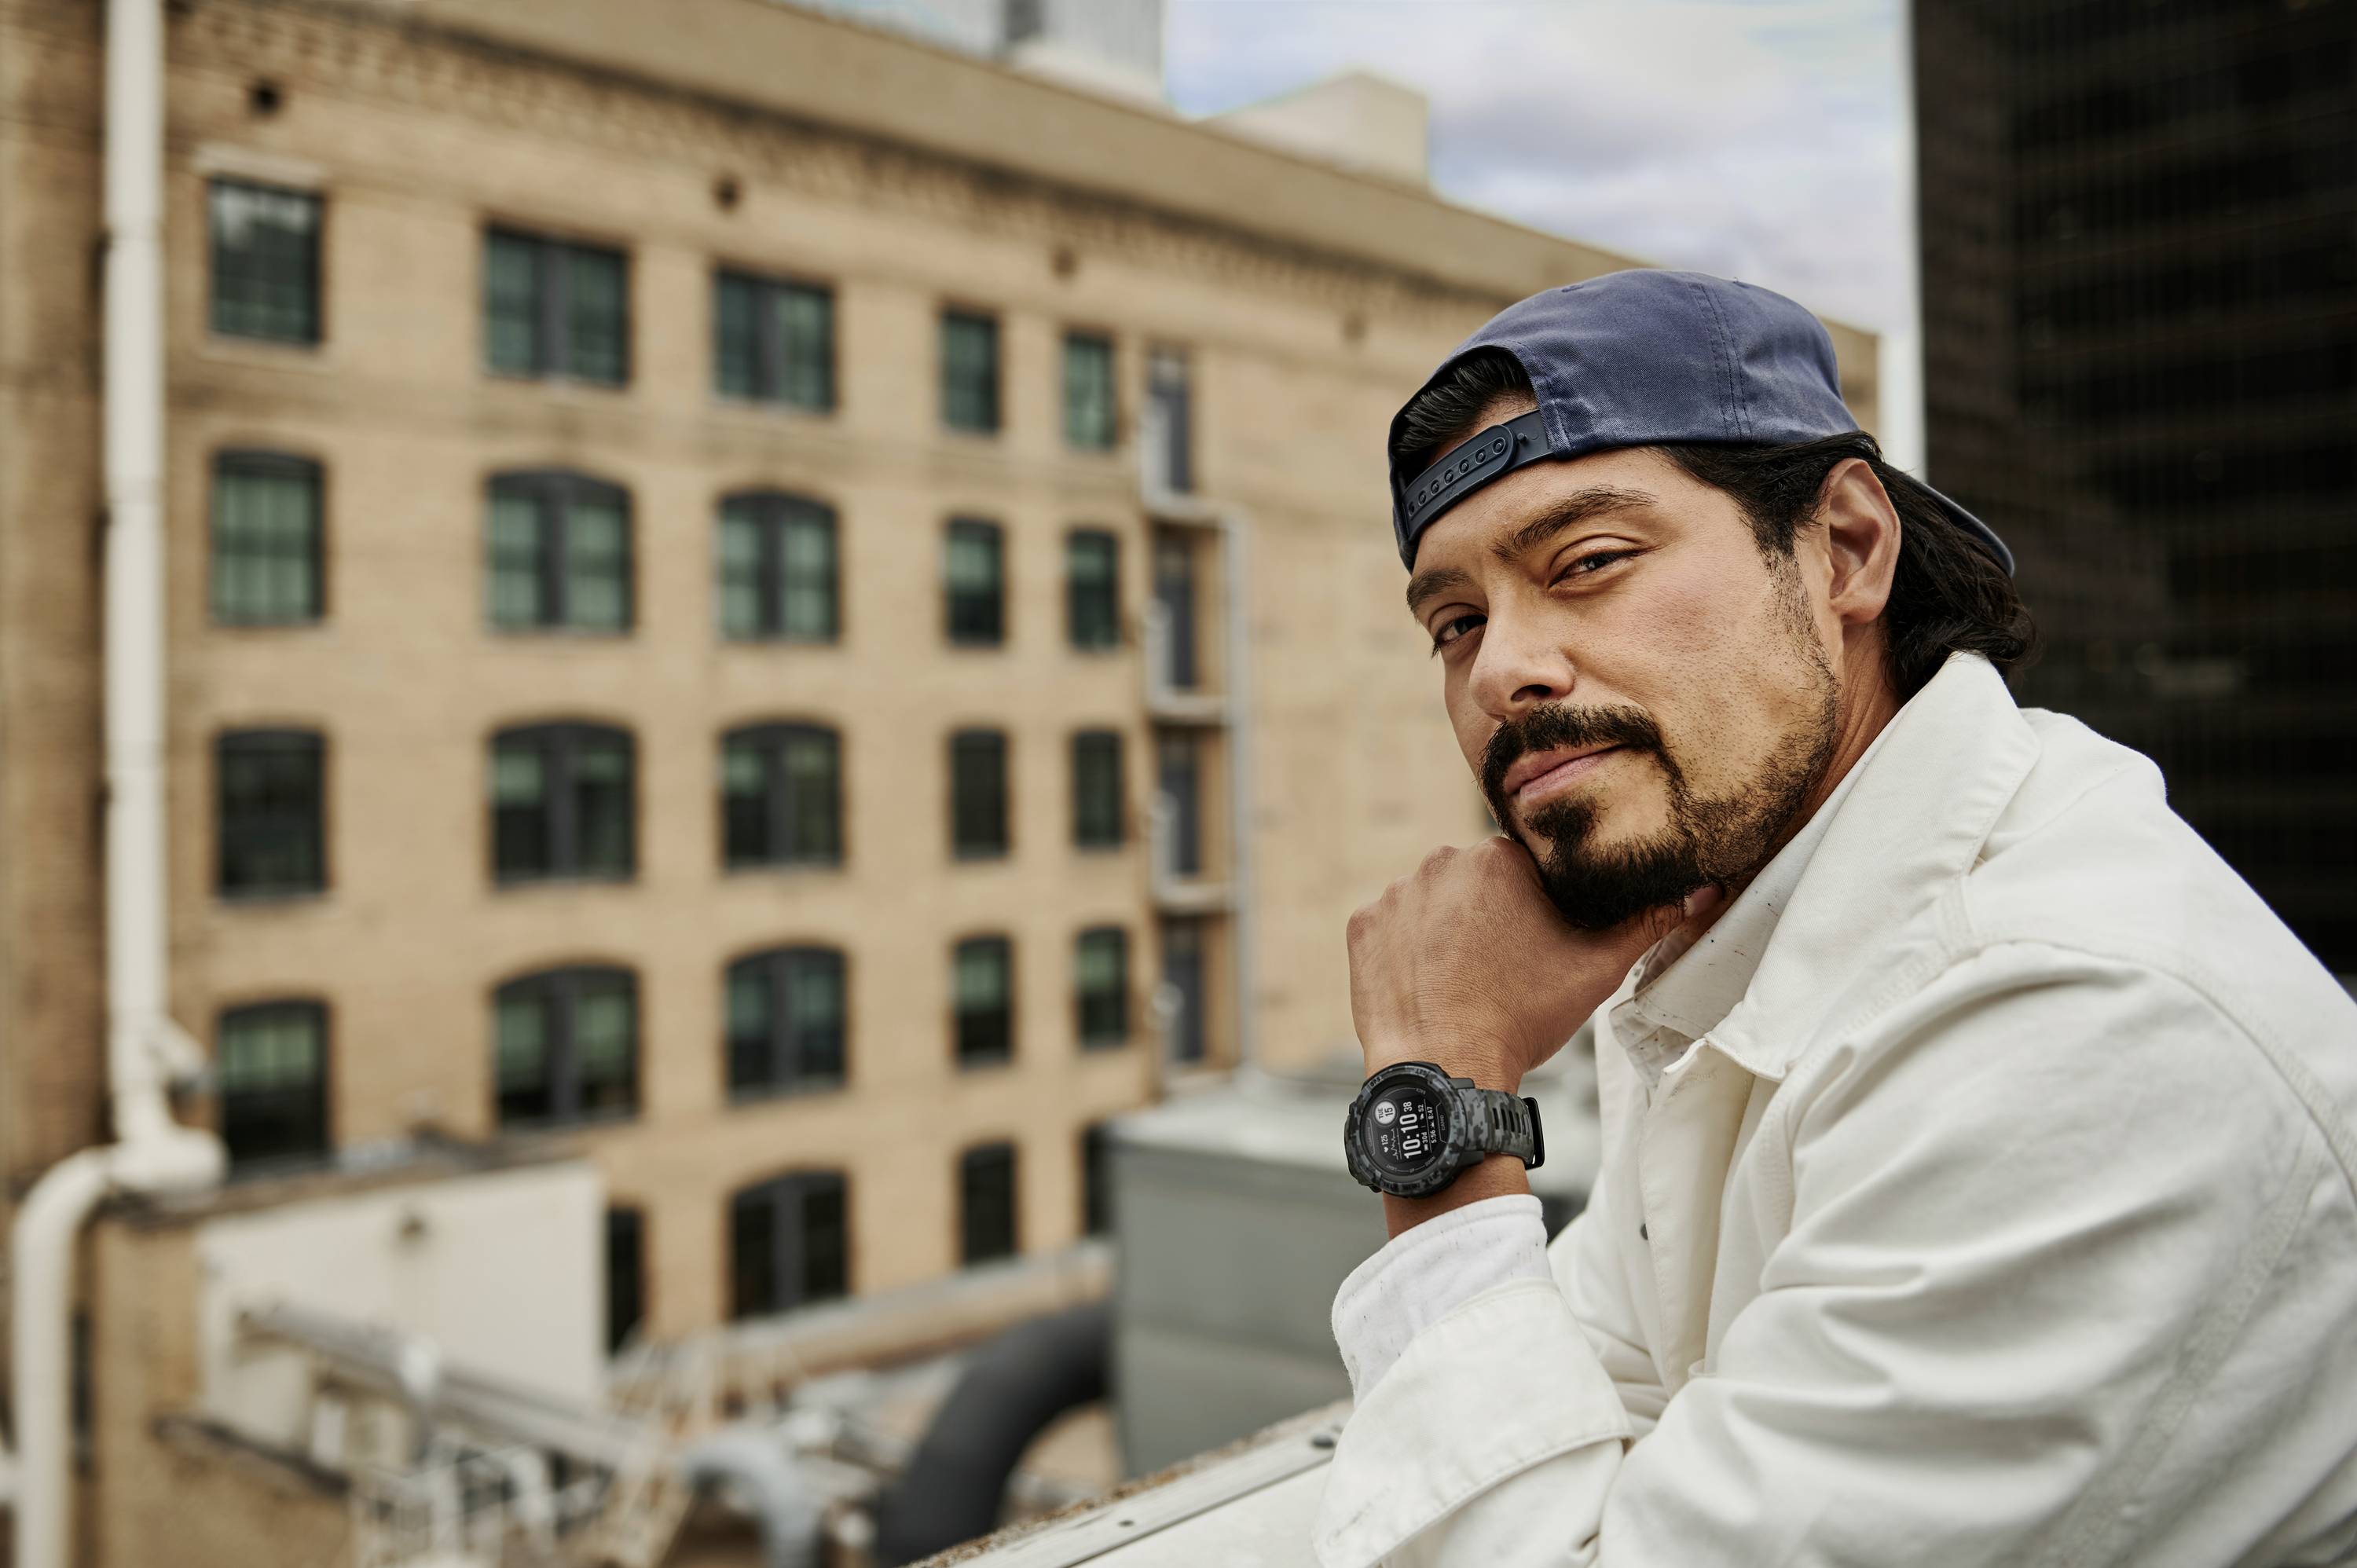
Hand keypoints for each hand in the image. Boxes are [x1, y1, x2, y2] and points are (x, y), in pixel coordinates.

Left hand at [1346, 836, 1695, 1089]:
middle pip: (1477, 880)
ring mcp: (1395, 893)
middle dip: (1492, 914)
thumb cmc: (1522, 1018)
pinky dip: (1407, 951)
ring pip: (1434, 902)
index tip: (1540, 941)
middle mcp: (1441, 861)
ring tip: (1466, 980)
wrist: (1443, 1071)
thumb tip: (1701, 891)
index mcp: (1500, 858)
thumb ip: (1647, 922)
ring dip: (1448, 930)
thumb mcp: (1597, 970)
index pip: (1527, 867)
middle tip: (1506, 966)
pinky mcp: (1362, 926)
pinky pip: (1391, 928)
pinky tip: (1429, 984)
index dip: (1539, 904)